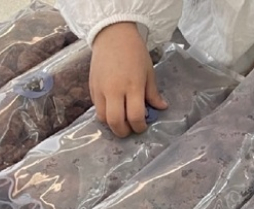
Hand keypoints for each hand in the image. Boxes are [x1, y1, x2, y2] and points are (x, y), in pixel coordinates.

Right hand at [90, 22, 166, 136]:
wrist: (112, 33)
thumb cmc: (134, 52)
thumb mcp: (149, 72)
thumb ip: (153, 93)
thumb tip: (161, 108)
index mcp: (132, 86)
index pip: (135, 116)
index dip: (140, 127)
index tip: (143, 126)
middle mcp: (114, 90)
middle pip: (115, 122)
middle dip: (124, 131)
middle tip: (131, 129)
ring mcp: (100, 89)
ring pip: (103, 118)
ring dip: (113, 124)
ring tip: (121, 120)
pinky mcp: (91, 87)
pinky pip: (96, 108)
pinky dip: (105, 114)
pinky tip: (113, 110)